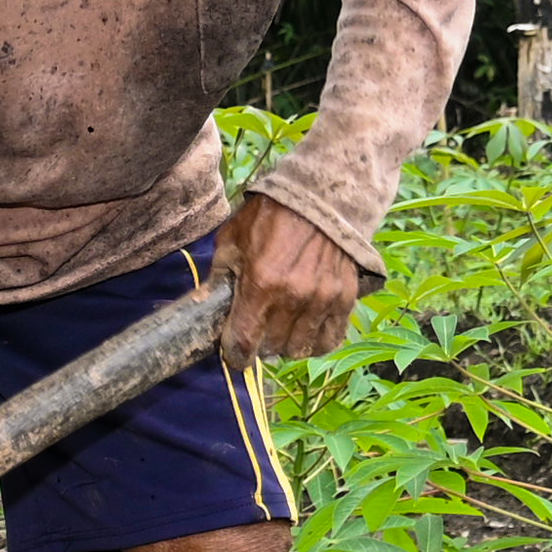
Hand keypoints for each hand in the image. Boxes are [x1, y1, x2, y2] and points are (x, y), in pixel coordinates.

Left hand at [223, 192, 371, 362]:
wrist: (322, 196)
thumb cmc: (271, 215)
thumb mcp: (232, 238)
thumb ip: (220, 274)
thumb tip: (206, 304)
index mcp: (261, 283)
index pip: (244, 342)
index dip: (235, 355)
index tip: (234, 355)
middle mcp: (293, 297)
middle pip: (272, 348)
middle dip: (261, 345)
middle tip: (258, 331)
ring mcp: (321, 299)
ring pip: (301, 348)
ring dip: (288, 345)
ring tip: (283, 331)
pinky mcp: (344, 298)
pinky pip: (330, 339)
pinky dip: (316, 341)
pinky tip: (307, 331)